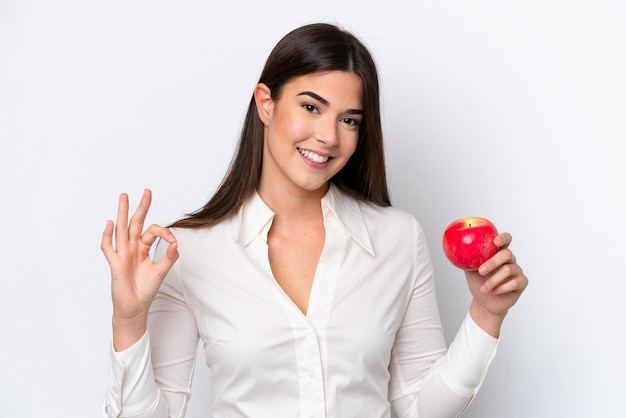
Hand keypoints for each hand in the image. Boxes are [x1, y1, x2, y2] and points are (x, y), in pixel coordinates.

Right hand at [101, 189, 178, 348]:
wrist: (135, 307)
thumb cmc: (146, 289)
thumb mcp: (161, 272)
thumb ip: (169, 257)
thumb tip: (176, 243)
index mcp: (143, 249)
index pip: (152, 232)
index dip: (163, 232)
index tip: (172, 239)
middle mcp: (132, 248)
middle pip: (136, 223)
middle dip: (141, 207)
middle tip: (146, 191)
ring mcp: (122, 254)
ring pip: (122, 230)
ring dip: (123, 213)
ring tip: (124, 197)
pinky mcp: (115, 264)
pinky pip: (109, 247)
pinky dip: (108, 236)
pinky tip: (111, 223)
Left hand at [465, 232, 527, 336]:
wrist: (484, 302)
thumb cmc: (478, 283)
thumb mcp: (469, 270)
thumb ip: (467, 259)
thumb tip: (456, 250)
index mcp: (498, 253)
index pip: (506, 240)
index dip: (503, 238)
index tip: (495, 242)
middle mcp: (509, 260)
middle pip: (507, 254)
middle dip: (493, 262)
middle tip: (481, 271)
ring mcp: (517, 270)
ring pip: (508, 270)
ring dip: (493, 280)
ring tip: (483, 289)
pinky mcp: (522, 282)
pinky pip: (515, 282)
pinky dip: (503, 288)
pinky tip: (495, 291)